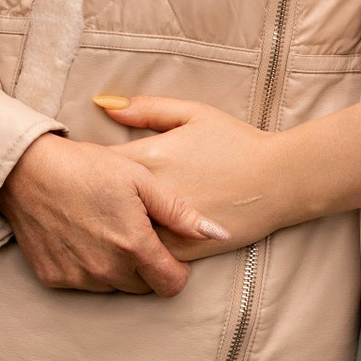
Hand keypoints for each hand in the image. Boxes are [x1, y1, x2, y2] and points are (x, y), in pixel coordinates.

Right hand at [0, 132, 227, 295]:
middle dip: (147, 267)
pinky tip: (81, 237)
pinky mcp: (54, 278)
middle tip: (135, 233)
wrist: (25, 170)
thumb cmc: (87, 167)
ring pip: (114, 287)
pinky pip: (84, 283)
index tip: (169, 251)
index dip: (177, 270)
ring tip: (106, 231)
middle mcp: (106, 270)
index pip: (172, 285)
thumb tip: (218, 233)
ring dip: (117, 268)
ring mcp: (78, 277)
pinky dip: (88, 267)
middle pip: (144, 287)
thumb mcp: (140, 179)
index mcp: (133, 246)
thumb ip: (179, 212)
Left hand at [93, 95, 285, 249]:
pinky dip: (134, 249)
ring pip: (118, 234)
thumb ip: (146, 108)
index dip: (84, 166)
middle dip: (90, 198)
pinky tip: (130, 241)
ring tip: (101, 222)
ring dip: (109, 227)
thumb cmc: (237, 143)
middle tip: (83, 196)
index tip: (81, 167)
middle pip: (99, 202)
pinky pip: (144, 256)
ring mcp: (164, 227)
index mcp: (148, 158)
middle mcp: (149, 196)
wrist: (279, 181)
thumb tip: (103, 105)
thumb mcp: (193, 113)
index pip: (94, 164)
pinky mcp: (181, 250)